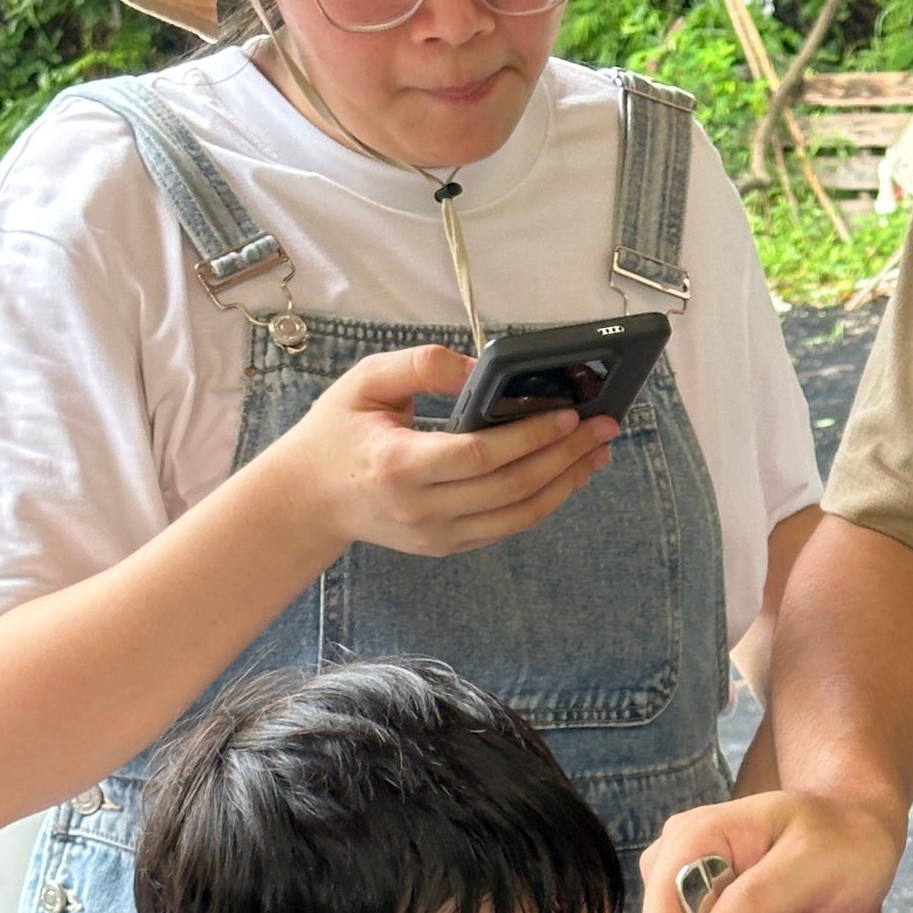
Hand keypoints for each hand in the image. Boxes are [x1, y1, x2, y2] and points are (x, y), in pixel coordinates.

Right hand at [259, 345, 617, 567]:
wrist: (308, 499)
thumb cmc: (336, 433)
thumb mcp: (364, 381)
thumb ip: (420, 365)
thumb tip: (479, 365)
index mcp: (399, 466)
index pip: (480, 455)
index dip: (529, 437)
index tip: (567, 414)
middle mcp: (422, 510)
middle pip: (512, 488)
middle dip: (565, 456)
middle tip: (604, 426)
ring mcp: (438, 536)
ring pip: (519, 515)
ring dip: (566, 483)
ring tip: (598, 450)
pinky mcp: (448, 546)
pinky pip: (508, 526)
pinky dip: (544, 500)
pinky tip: (568, 473)